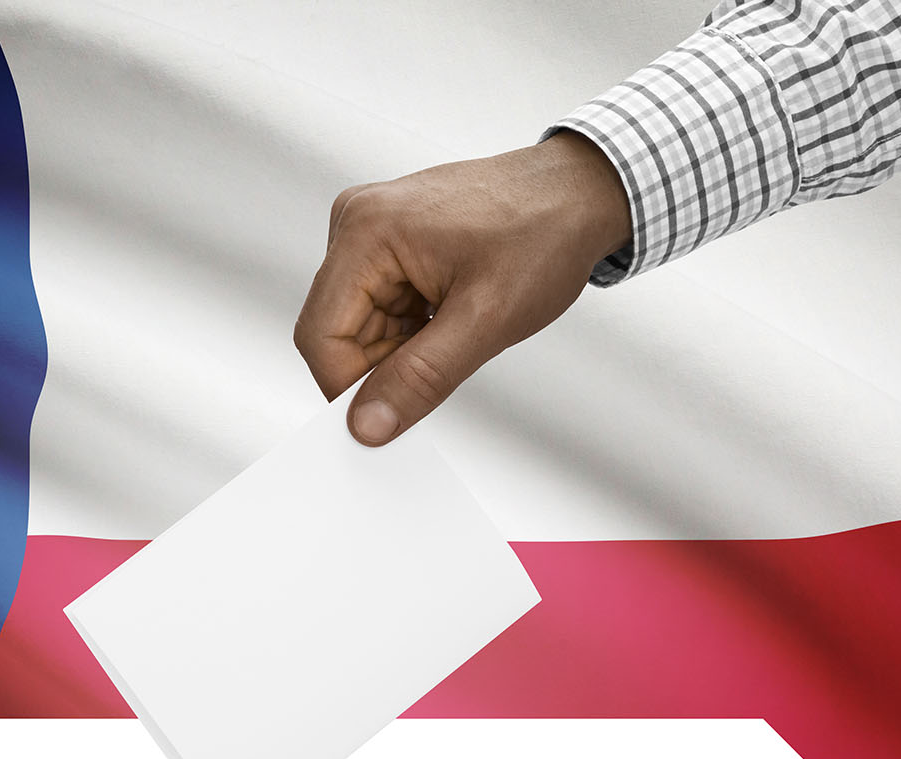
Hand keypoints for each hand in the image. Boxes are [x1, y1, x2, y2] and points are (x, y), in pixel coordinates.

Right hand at [293, 132, 631, 445]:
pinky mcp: (386, 242)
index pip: (320, 337)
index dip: (348, 388)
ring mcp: (370, 231)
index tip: (386, 416)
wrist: (579, 193)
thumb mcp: (485, 320)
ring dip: (400, 350)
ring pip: (358, 328)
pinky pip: (377, 309)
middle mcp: (356, 224)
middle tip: (444, 363)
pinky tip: (450, 316)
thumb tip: (367, 423)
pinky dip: (409, 331)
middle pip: (336, 333)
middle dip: (382, 366)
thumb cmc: (543, 234)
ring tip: (457, 328)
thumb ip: (420, 377)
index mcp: (366, 232)